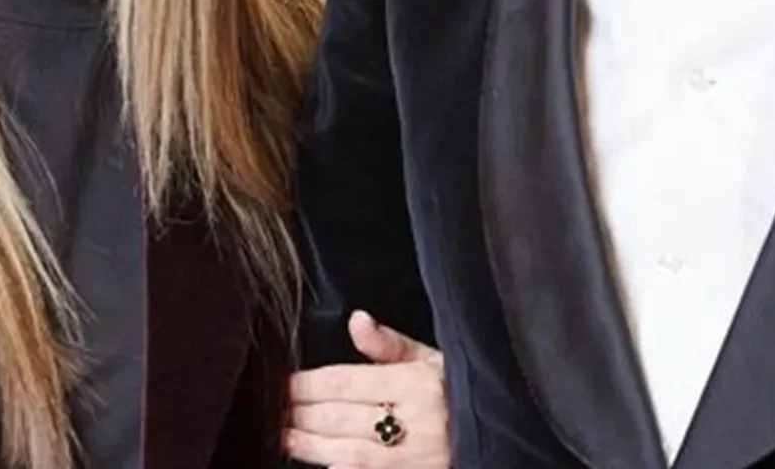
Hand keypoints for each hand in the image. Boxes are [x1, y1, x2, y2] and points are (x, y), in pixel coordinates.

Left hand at [285, 309, 448, 467]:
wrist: (503, 436)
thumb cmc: (462, 394)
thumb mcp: (434, 360)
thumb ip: (391, 344)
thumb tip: (357, 320)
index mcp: (416, 382)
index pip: (346, 382)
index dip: (307, 384)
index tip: (281, 383)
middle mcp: (414, 421)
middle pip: (340, 417)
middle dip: (300, 414)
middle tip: (271, 409)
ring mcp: (414, 457)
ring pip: (347, 451)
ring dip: (309, 446)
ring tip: (282, 436)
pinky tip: (322, 465)